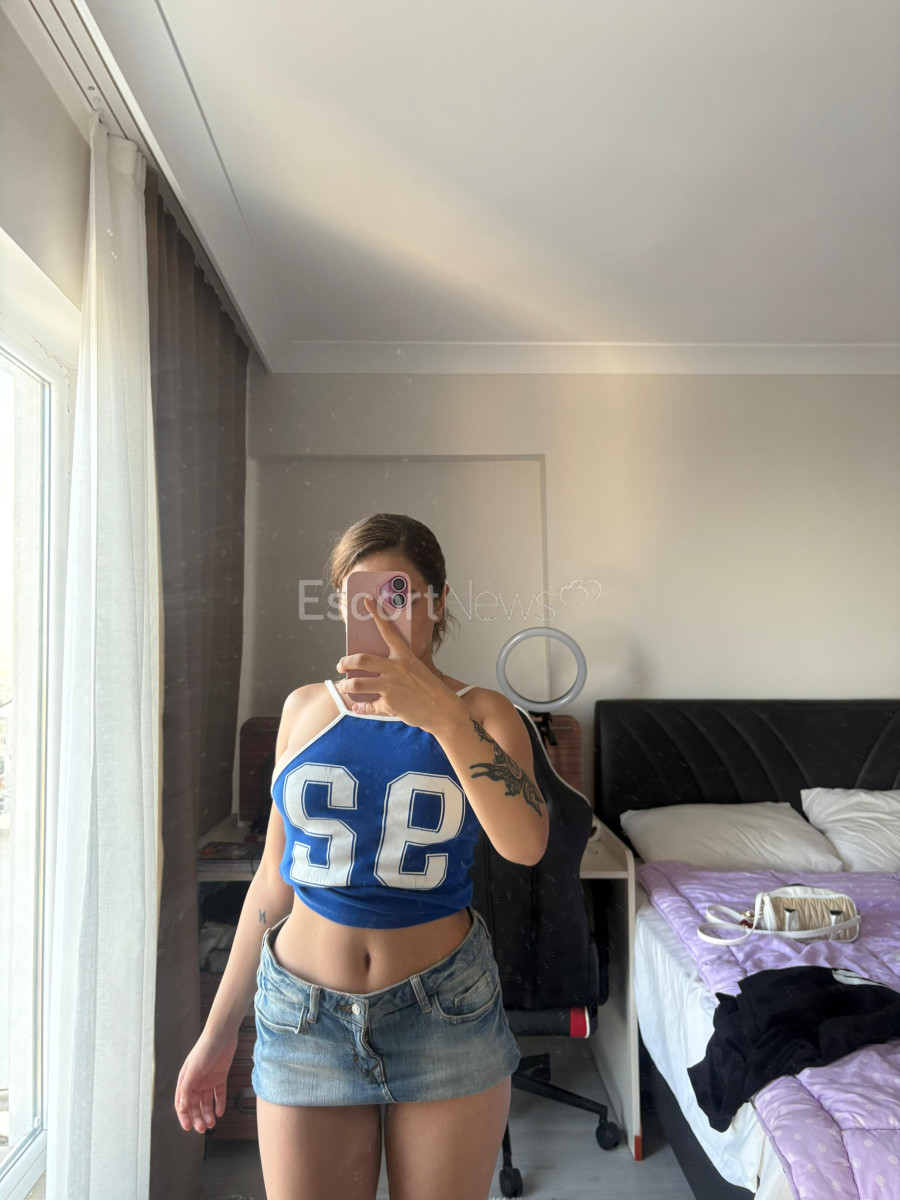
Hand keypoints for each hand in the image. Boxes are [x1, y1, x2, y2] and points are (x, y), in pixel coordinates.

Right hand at [174, 1028, 237, 1132]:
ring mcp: (208, 1080)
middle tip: (202, 1129)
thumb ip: (187, 1089)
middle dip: (197, 1118)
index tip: (188, 1128)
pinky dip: (219, 1103)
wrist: (222, 1034)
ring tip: (212, 1123)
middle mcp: (196, 1081)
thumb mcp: (193, 1070)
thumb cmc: (205, 1049)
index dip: (184, 1116)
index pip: (182, 1103)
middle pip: (195, 1105)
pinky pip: (219, 1094)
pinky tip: (220, 1112)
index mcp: (186, 1080)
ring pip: (206, 1101)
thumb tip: (182, 1107)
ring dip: (208, 1113)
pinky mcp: (220, 1077)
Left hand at [336, 596, 463, 734]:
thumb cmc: (430, 690)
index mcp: (405, 657)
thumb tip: (376, 669)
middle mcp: (396, 669)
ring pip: (357, 684)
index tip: (367, 601)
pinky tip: (358, 706)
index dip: (376, 614)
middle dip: (345, 662)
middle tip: (340, 666)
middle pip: (361, 660)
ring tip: (344, 686)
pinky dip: (360, 707)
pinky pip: (367, 705)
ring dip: (346, 686)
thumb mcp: (416, 670)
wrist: (443, 710)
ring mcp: (391, 687)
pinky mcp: (389, 704)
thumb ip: (397, 667)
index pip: (388, 631)